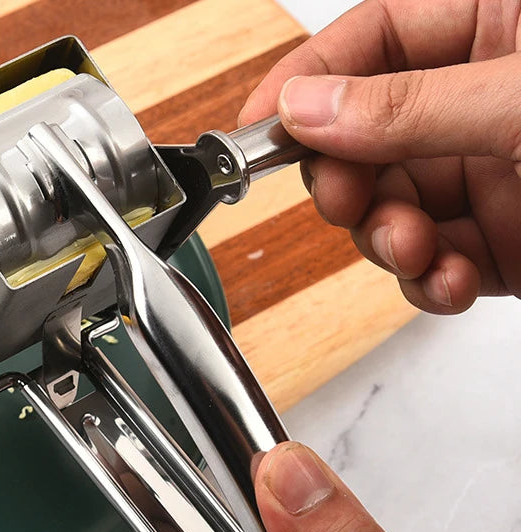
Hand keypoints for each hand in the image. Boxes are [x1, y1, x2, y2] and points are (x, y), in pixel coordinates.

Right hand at [239, 0, 520, 313]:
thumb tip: (307, 108)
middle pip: (364, 139)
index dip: (309, 79)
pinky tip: (449, 281)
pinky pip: (432, 266)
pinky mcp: (500, 245)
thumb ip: (409, 106)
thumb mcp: (519, 100)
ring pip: (388, 211)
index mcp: (495, 28)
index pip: (374, 40)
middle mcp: (479, 104)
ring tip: (414, 249)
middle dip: (346, 181)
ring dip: (388, 242)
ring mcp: (488, 177)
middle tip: (346, 199)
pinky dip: (428, 284)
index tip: (258, 127)